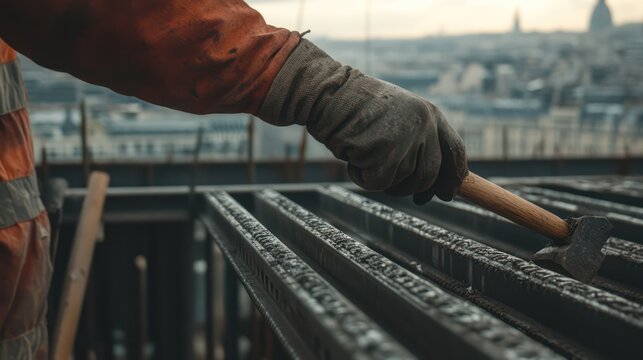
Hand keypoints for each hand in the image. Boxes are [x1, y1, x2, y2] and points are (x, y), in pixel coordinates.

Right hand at [259, 39, 467, 202]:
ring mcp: (405, 139)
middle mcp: (424, 125)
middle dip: (412, 188)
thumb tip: (432, 184)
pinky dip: (361, 177)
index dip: (453, 177)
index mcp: (430, 113)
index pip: (455, 151)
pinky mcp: (384, 153)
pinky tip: (352, 155)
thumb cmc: (357, 108)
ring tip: (363, 153)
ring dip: (381, 178)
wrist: (329, 94)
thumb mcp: (398, 116)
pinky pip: (378, 183)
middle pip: (429, 175)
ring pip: (403, 182)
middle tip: (394, 187)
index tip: (448, 194)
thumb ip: (418, 140)